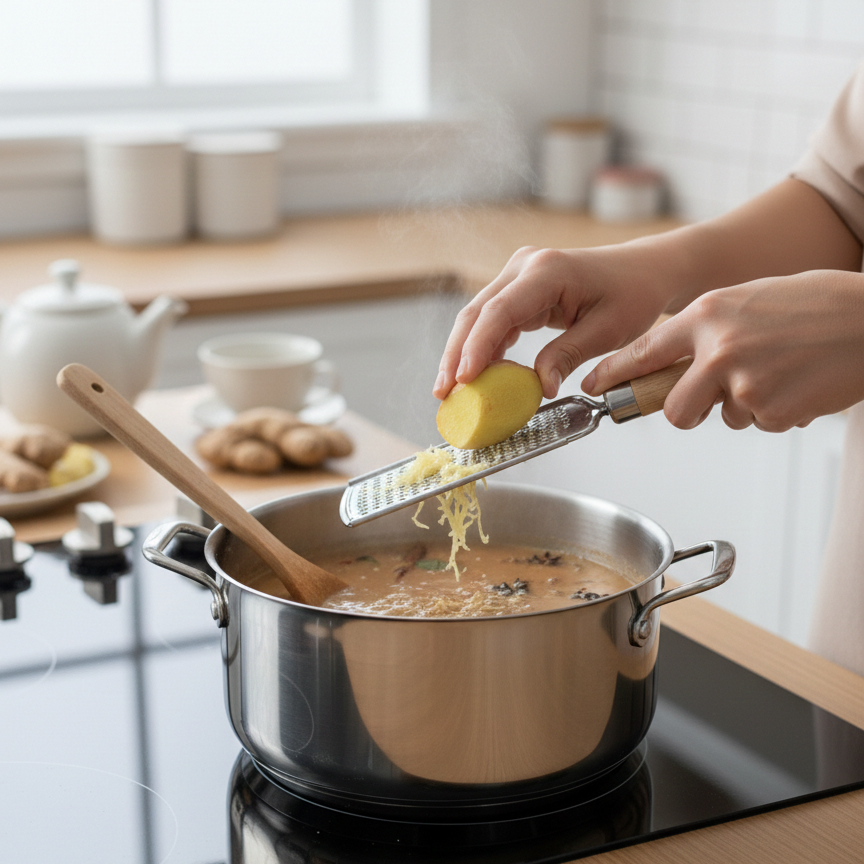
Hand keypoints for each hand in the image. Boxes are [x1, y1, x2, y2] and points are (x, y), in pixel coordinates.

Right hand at [434, 244, 673, 399]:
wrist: (644, 271)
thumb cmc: (633, 295)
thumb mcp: (608, 331)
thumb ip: (567, 356)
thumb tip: (539, 388)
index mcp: (548, 271)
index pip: (500, 311)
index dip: (477, 347)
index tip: (464, 379)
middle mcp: (525, 266)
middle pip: (476, 313)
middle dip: (457, 354)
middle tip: (443, 392)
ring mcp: (518, 274)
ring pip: (477, 317)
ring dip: (463, 354)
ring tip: (450, 390)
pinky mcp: (518, 287)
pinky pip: (492, 320)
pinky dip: (482, 348)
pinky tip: (475, 375)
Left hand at [583, 270, 863, 431]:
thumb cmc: (814, 304)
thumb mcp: (747, 301)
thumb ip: (707, 330)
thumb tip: (675, 363)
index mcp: (708, 315)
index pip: (645, 351)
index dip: (614, 373)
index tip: (593, 386)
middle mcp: (718, 349)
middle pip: (675, 409)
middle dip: (688, 411)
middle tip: (710, 399)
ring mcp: (744, 383)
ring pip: (725, 417)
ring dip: (747, 404)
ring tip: (781, 370)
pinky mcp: (773, 411)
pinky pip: (761, 422)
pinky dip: (778, 410)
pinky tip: (799, 381)